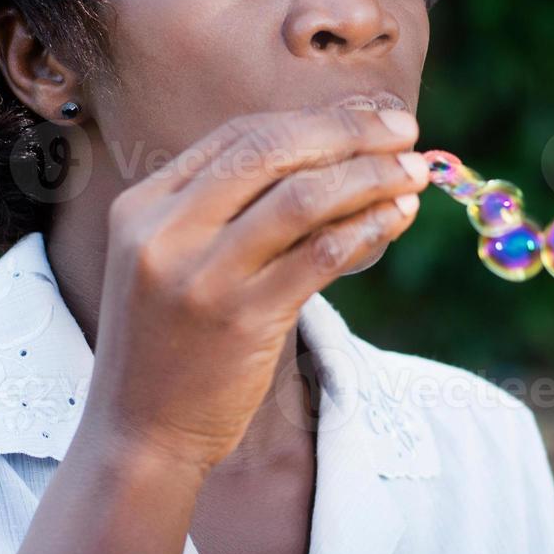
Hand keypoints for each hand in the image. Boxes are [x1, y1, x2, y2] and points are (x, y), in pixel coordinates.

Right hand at [78, 106, 427, 474]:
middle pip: (273, 151)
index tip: (368, 119)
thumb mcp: (174, 262)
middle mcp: (165, 231)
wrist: (139, 434)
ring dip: (369, 177)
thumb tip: (334, 161)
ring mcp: (201, 275)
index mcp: (144, 206)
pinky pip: (319, 256)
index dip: (313, 120)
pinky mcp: (241, 320)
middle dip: (349, 133)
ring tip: (413, 175)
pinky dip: (366, 228)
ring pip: (303, 197)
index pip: (240, 135)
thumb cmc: (171, 345)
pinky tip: (395, 218)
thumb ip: (228, 213)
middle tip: (404, 131)